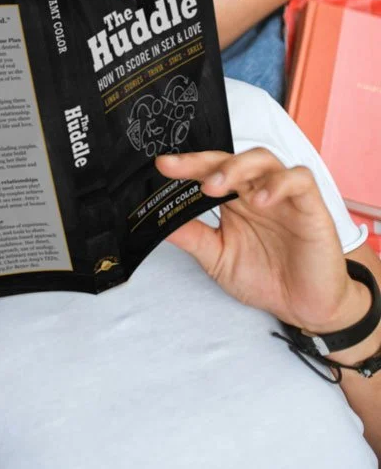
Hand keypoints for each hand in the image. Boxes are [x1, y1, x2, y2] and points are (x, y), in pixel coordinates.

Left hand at [156, 149, 368, 335]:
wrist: (305, 310)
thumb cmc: (264, 279)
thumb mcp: (218, 258)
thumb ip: (192, 237)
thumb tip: (157, 220)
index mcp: (233, 200)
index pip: (207, 171)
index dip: (185, 165)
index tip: (162, 165)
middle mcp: (256, 192)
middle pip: (230, 158)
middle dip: (203, 161)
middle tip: (181, 170)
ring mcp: (284, 197)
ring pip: (264, 159)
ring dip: (236, 167)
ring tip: (215, 186)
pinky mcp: (311, 207)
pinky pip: (299, 180)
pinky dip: (279, 184)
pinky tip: (261, 200)